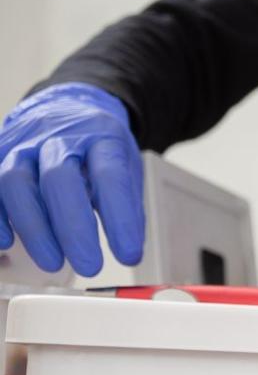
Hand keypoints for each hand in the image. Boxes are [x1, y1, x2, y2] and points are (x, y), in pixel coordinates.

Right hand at [0, 83, 145, 276]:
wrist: (65, 108)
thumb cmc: (97, 148)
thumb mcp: (125, 165)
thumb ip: (127, 203)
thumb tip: (129, 251)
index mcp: (101, 137)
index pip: (109, 175)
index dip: (120, 217)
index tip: (128, 254)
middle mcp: (58, 137)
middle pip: (58, 178)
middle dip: (73, 228)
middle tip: (90, 266)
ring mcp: (21, 144)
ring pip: (15, 181)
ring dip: (34, 228)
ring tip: (54, 263)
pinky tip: (7, 243)